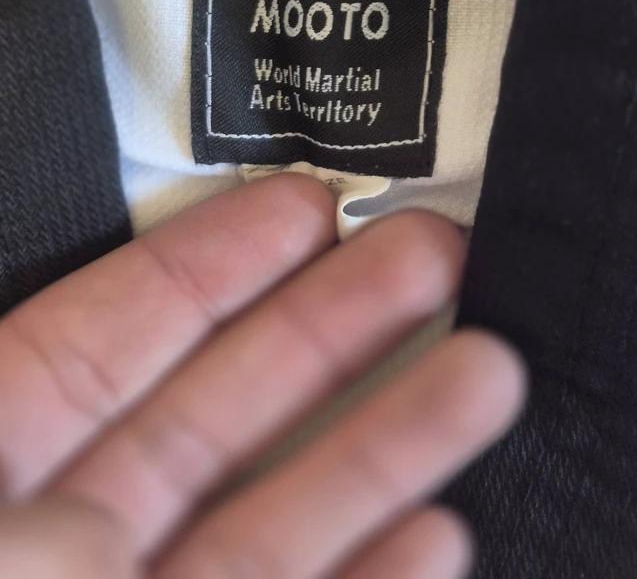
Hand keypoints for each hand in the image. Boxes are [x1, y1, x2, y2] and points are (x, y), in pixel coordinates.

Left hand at [0, 173, 525, 576]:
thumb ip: (25, 388)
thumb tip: (112, 300)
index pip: (115, 332)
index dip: (215, 258)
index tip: (304, 200)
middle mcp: (74, 539)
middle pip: (227, 409)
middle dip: (335, 322)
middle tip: (430, 248)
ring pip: (283, 520)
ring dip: (390, 446)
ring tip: (487, 367)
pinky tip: (437, 531)